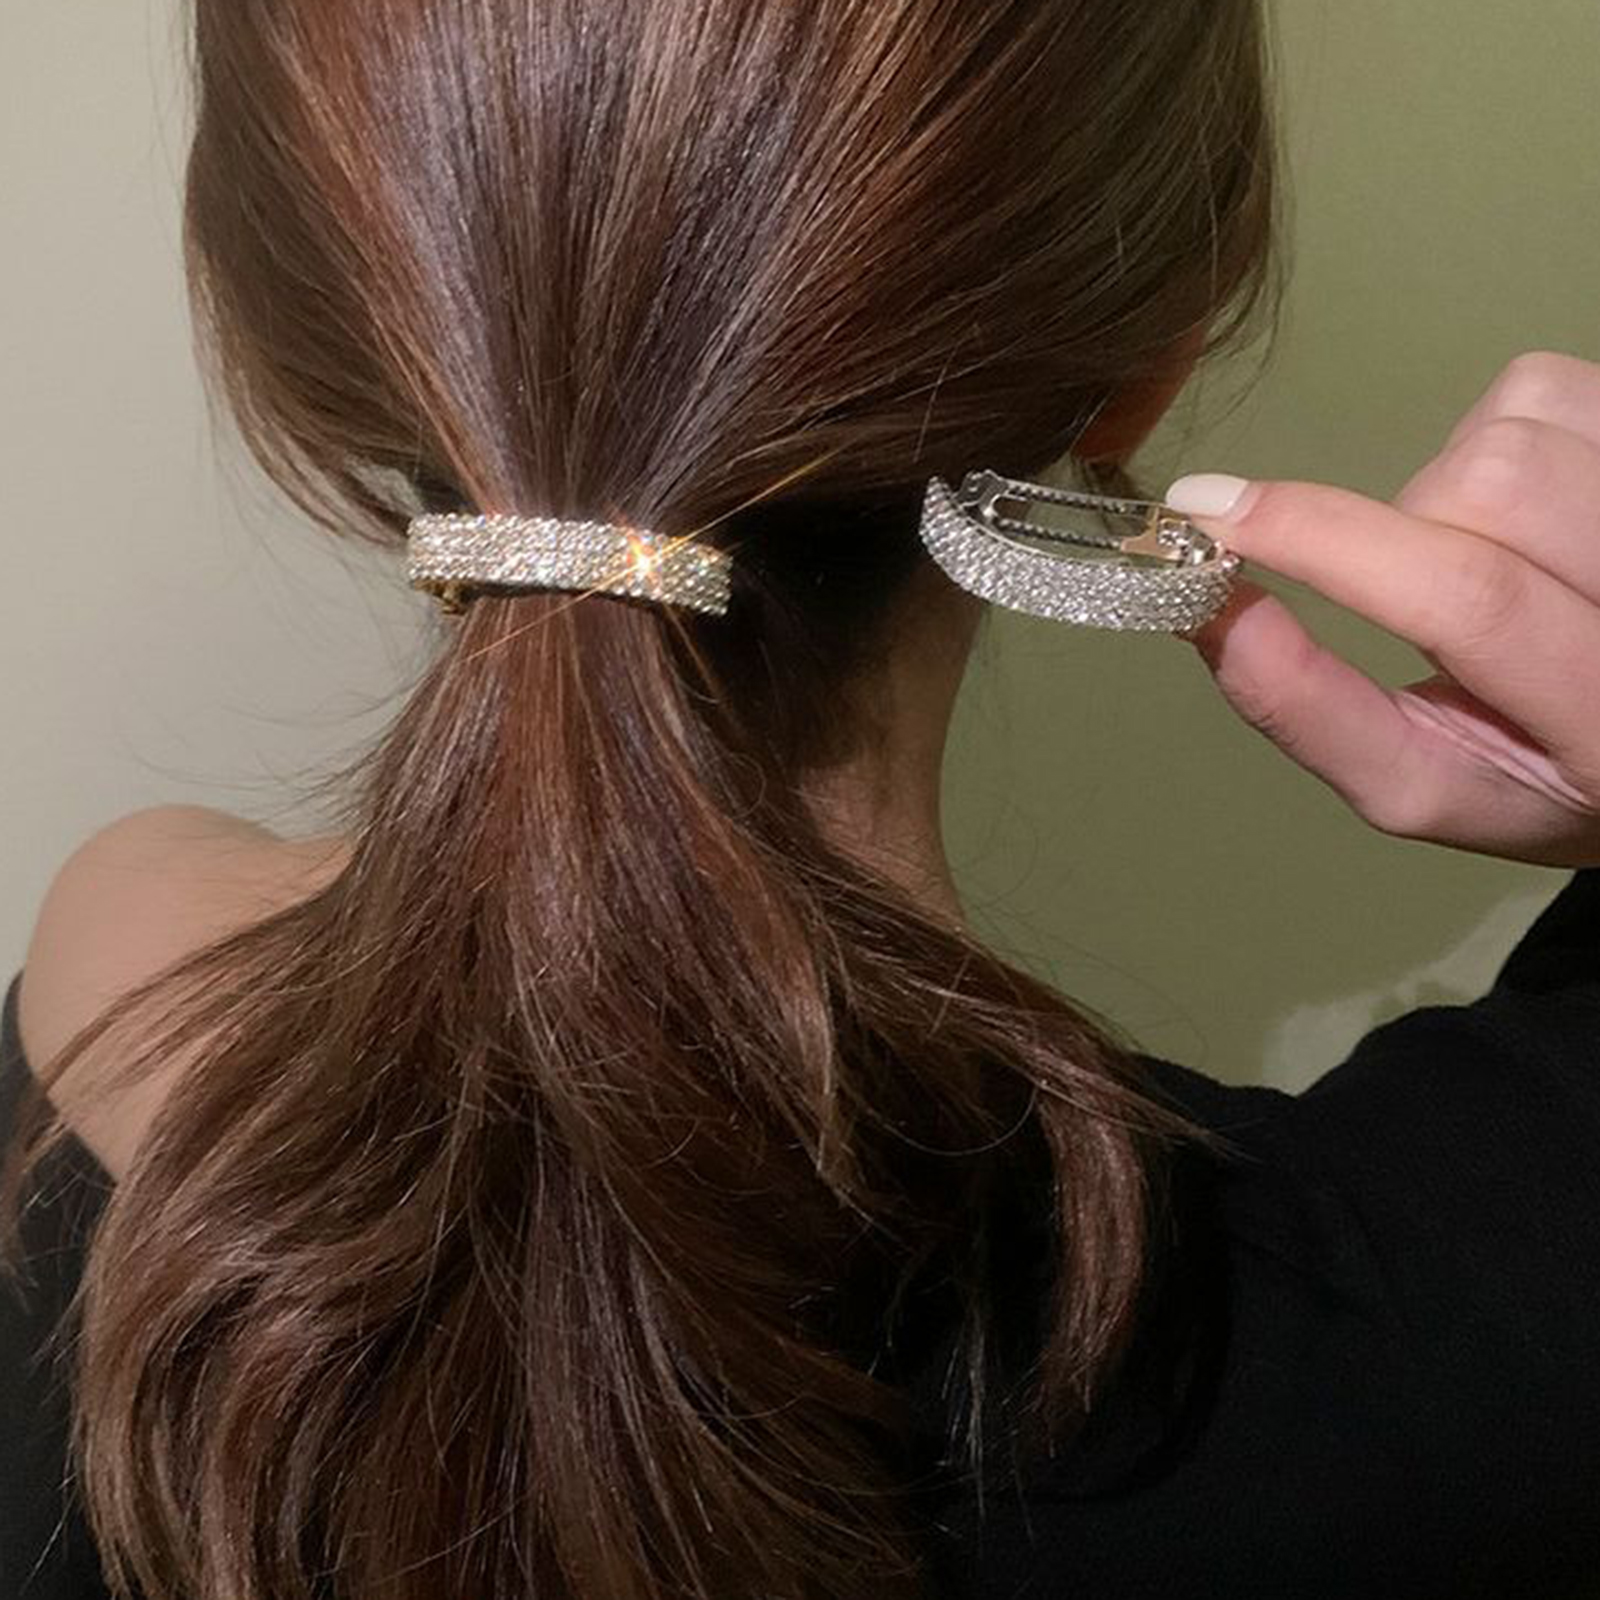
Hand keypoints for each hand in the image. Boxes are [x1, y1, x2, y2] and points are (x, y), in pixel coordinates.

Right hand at [1165, 350, 1599, 869]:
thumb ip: (1310, 710)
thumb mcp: (1417, 783)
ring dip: (1454, 478)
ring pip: (1522, 425)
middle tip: (1405, 580)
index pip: (1466, 597)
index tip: (1207, 515)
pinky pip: (1553, 387)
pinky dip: (1505, 432)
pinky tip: (1523, 508)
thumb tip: (1205, 608)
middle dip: (1402, 519)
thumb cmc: (1531, 770)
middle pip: (1493, 484)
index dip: (1323, 539)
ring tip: (1476, 548)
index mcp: (1597, 716)